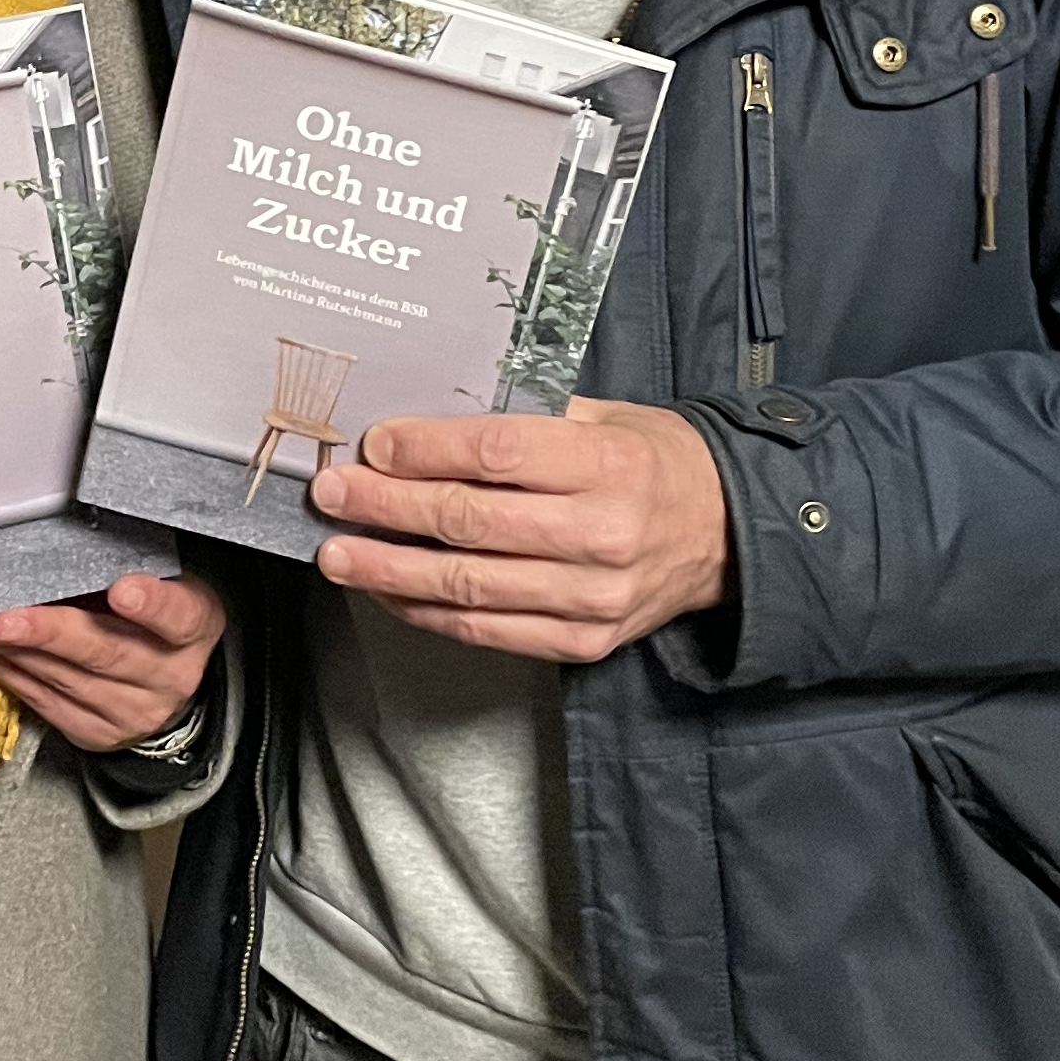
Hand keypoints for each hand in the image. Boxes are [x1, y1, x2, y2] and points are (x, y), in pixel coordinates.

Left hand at [0, 571, 227, 750]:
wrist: (166, 685)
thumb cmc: (156, 619)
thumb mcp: (162, 585)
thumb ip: (121, 570)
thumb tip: (49, 552)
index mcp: (192, 629)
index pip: (177, 616)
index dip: (150, 604)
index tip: (123, 589)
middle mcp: (168, 677)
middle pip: (106, 653)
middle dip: (49, 633)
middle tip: (6, 619)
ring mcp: (132, 712)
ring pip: (66, 680)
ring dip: (14, 652)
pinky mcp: (96, 734)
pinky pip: (45, 704)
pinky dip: (11, 674)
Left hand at [310, 398, 730, 663]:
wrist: (726, 537)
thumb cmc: (654, 464)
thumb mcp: (607, 418)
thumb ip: (528, 421)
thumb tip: (425, 426)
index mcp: (609, 465)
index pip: (498, 454)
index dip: (426, 450)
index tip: (375, 445)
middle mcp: (602, 534)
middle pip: (471, 522)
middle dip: (387, 507)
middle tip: (333, 495)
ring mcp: (592, 597)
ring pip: (469, 587)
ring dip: (391, 571)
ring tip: (339, 555)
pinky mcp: (583, 642)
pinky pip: (488, 631)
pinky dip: (428, 612)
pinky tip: (388, 592)